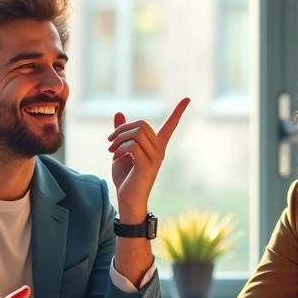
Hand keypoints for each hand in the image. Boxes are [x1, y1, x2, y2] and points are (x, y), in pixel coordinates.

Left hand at [108, 98, 189, 217]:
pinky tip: (114, 158)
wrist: (127, 199)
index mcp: (156, 146)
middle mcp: (159, 150)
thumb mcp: (121, 150)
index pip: (171, 125)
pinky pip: (132, 146)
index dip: (179, 111)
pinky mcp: (147, 165)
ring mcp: (155, 158)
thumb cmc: (126, 177)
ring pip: (136, 133)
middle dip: (123, 128)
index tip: (187, 98)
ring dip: (118, 139)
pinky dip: (119, 149)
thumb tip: (118, 113)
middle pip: (142, 124)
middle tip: (110, 140)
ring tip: (110, 150)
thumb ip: (122, 132)